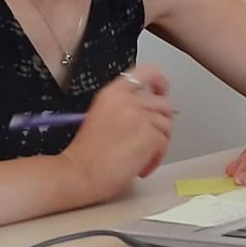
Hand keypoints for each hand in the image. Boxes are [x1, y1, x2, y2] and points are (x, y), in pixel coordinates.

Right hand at [58, 66, 173, 203]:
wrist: (78, 174)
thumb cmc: (85, 155)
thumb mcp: (100, 117)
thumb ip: (124, 108)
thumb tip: (147, 113)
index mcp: (113, 93)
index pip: (147, 72)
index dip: (160, 81)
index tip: (162, 91)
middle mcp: (127, 101)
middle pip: (163, 103)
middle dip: (161, 124)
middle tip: (151, 139)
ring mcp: (139, 117)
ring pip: (166, 126)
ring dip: (158, 144)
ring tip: (141, 158)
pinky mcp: (148, 136)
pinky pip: (164, 144)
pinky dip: (156, 159)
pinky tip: (141, 167)